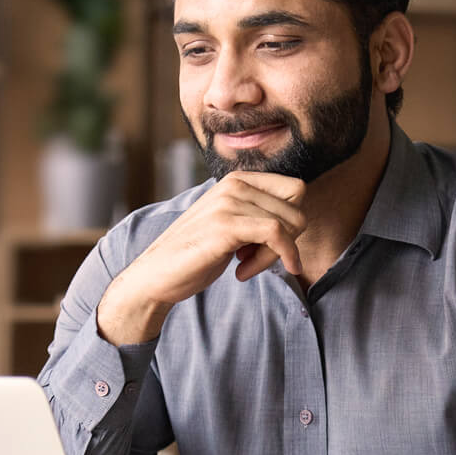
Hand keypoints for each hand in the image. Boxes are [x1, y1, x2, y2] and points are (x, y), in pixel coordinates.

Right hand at [96, 172, 306, 345]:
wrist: (155, 274)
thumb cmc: (195, 254)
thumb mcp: (231, 224)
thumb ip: (257, 214)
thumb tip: (299, 219)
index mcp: (237, 180)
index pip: (295, 190)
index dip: (291, 222)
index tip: (268, 245)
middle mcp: (234, 184)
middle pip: (297, 208)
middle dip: (287, 240)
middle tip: (257, 260)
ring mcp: (229, 202)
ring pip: (289, 224)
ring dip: (275, 255)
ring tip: (245, 267)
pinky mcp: (226, 225)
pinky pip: (277, 236)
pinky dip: (275, 258)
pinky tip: (244, 274)